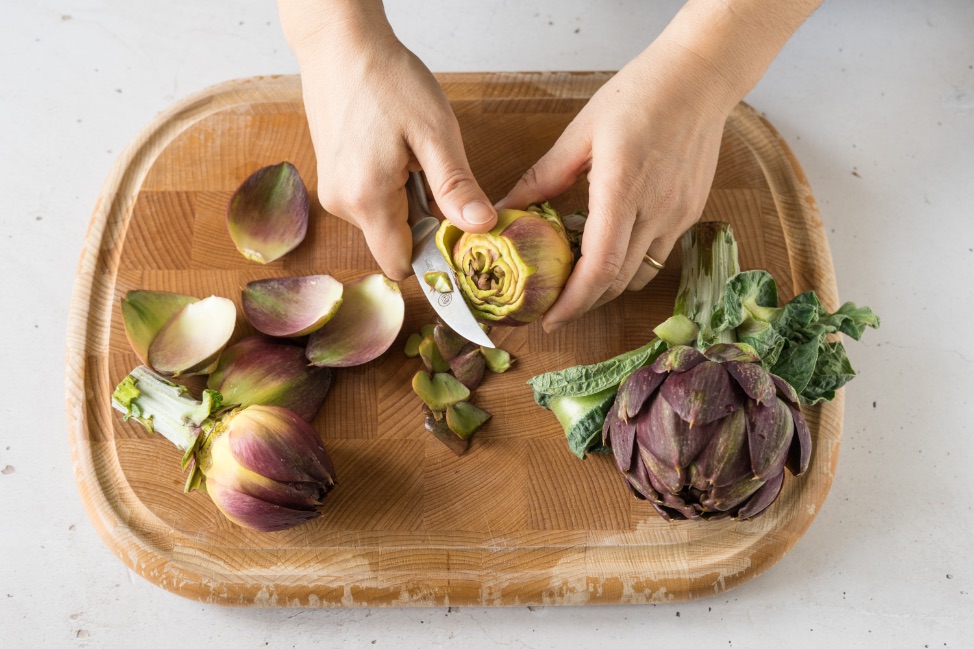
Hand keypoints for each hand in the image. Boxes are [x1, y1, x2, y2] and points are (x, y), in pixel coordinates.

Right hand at [280, 1, 495, 279]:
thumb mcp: (434, 132)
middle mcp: (342, 205)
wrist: (339, 43)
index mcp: (367, 199)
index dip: (433, 253)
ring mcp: (333, 192)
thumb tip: (482, 227)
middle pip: (394, 242)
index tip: (453, 224)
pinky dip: (391, 187)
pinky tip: (394, 150)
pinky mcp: (333, 178)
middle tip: (431, 170)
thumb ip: (455, 187)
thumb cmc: (386, 79)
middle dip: (423, 219)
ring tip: (409, 153)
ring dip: (408, 200)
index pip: (401, 264)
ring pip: (384, 221)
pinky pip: (370, 201)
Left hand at [498, 44, 733, 331]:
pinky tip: (608, 252)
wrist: (700, 77)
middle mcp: (655, 210)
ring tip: (578, 284)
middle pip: (618, 282)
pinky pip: (657, 254)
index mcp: (621, 188)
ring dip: (607, 288)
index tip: (550, 318)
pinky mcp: (690, 212)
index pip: (600, 266)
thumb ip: (543, 177)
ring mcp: (677, 215)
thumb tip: (505, 208)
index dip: (574, 301)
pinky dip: (629, 265)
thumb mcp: (581, 132)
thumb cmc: (639, 96)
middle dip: (584, 303)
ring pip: (640, 275)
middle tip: (554, 309)